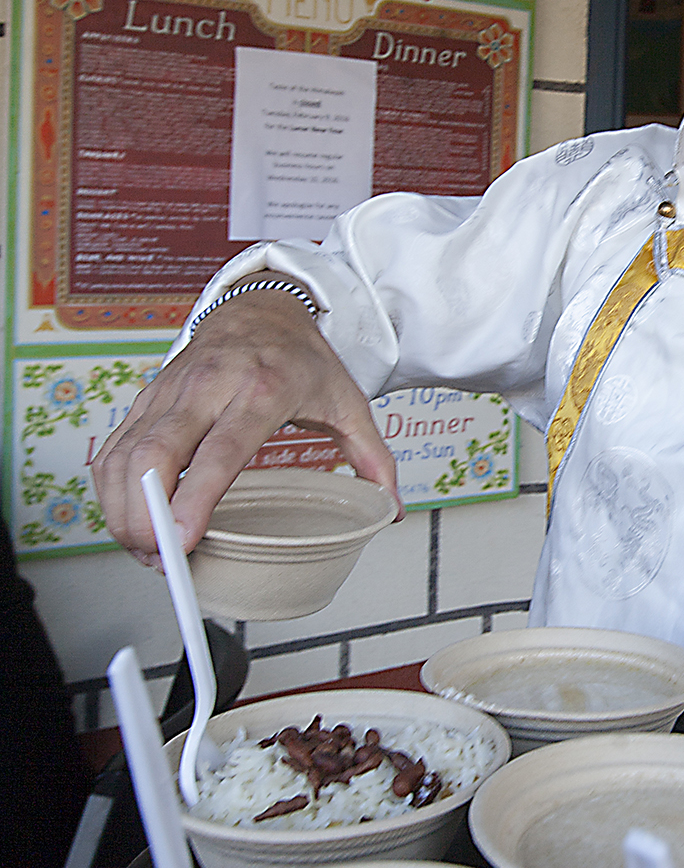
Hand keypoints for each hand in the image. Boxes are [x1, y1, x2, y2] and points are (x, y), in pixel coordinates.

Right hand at [92, 290, 400, 562]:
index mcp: (261, 390)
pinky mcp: (145, 398)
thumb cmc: (299, 358)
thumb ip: (373, 457)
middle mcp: (208, 387)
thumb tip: (389, 509)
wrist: (262, 308)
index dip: (195, 496)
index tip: (183, 537)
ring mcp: (170, 391)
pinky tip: (126, 518)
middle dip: (146, 514)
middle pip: (157, 453)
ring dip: (124, 509)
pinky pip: (115, 446)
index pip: (219, 450)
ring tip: (145, 551)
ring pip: (126, 453)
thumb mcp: (348, 402)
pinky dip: (110, 488)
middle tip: (160, 559)